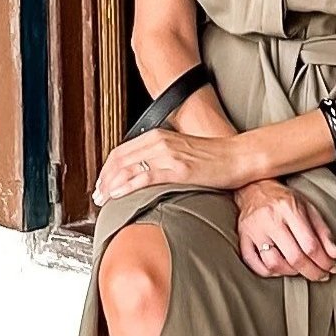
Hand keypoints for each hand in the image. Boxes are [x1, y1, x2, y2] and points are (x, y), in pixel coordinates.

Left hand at [92, 125, 249, 205]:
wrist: (238, 156)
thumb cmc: (213, 158)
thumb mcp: (180, 152)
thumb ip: (161, 158)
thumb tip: (145, 173)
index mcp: (158, 136)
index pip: (122, 151)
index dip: (107, 169)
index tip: (101, 184)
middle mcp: (159, 142)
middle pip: (120, 159)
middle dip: (104, 178)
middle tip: (97, 195)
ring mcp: (168, 154)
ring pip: (128, 167)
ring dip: (111, 184)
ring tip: (103, 199)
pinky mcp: (179, 169)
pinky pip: (146, 176)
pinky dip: (128, 185)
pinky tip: (118, 194)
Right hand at [234, 179, 335, 280]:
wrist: (253, 188)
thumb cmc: (284, 199)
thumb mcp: (308, 208)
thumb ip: (323, 232)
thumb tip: (335, 256)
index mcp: (289, 209)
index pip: (310, 245)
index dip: (324, 262)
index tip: (331, 268)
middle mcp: (269, 219)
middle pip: (294, 257)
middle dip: (312, 272)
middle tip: (321, 276)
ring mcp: (253, 230)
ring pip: (274, 264)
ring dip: (291, 273)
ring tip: (300, 269)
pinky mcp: (242, 237)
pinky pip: (254, 263)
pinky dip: (269, 272)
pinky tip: (280, 268)